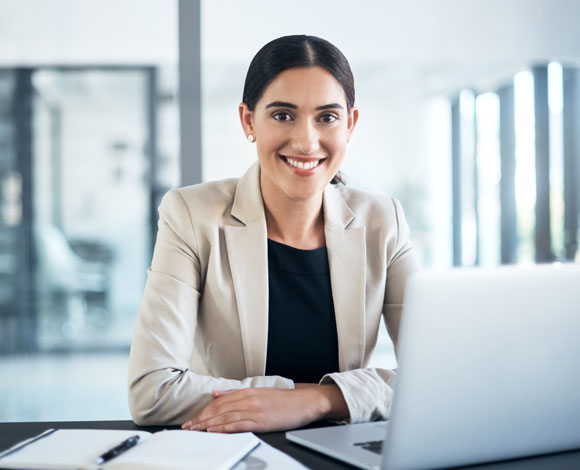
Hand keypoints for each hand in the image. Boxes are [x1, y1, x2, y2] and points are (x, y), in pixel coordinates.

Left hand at [181, 385, 347, 432]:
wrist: (304, 402)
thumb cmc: (283, 400)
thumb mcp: (258, 392)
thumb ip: (235, 393)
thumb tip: (216, 394)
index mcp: (247, 392)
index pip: (219, 403)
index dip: (203, 412)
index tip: (192, 420)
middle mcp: (248, 399)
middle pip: (219, 410)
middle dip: (201, 419)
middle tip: (187, 427)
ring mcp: (254, 410)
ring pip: (225, 417)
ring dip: (208, 424)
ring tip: (195, 430)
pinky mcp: (261, 420)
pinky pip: (238, 424)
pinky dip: (224, 428)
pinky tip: (214, 431)